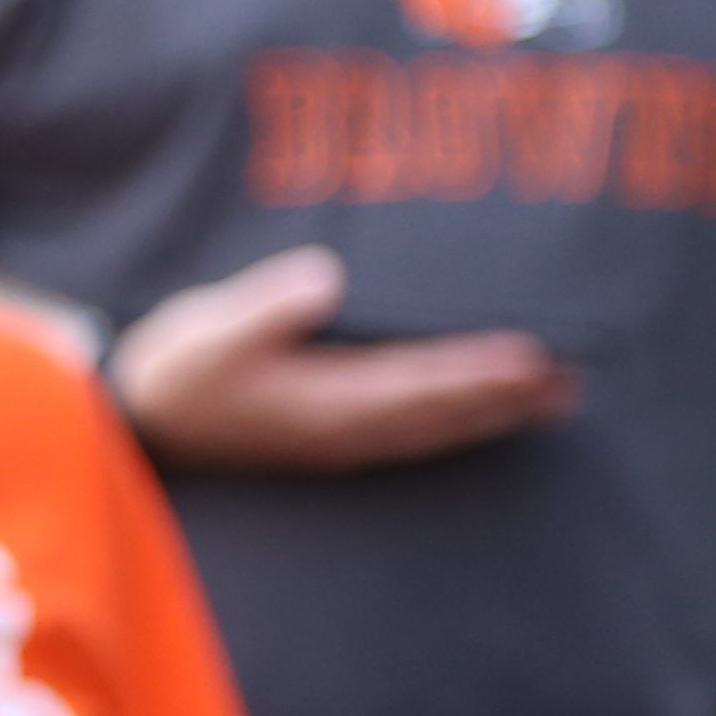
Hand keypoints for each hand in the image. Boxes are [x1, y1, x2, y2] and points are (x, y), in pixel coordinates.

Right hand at [110, 248, 578, 474]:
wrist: (141, 420)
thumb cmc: (176, 369)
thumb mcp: (206, 330)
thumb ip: (264, 305)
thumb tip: (323, 277)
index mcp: (323, 403)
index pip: (417, 383)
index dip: (476, 369)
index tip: (532, 354)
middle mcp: (345, 428)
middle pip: (443, 410)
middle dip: (508, 394)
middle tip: (574, 375)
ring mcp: (342, 438)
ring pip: (437, 425)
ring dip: (497, 412)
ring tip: (557, 396)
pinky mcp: (335, 434)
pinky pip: (416, 429)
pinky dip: (460, 420)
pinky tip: (487, 411)